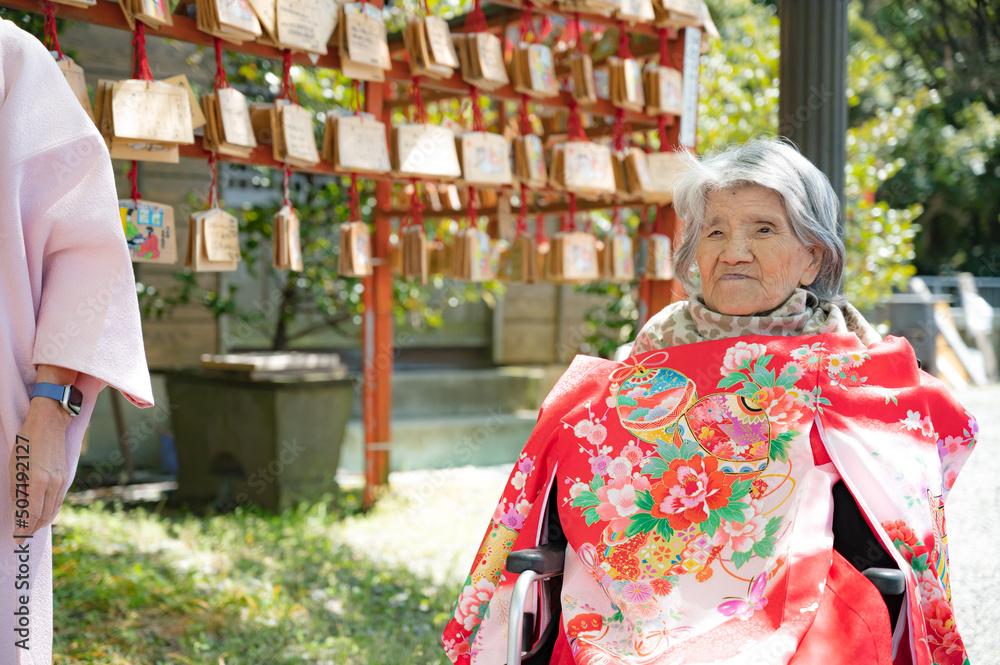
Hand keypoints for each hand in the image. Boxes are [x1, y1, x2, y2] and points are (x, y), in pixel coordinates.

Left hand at [10, 365, 76, 544]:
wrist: (50, 423)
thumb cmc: (27, 441)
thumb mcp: (15, 466)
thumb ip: (17, 490)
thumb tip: (18, 509)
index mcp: (37, 482)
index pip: (30, 514)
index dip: (23, 528)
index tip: (16, 538)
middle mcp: (52, 484)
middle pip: (43, 515)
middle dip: (32, 528)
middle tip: (21, 536)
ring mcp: (61, 480)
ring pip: (53, 509)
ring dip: (42, 521)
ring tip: (32, 528)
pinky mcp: (65, 476)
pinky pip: (58, 500)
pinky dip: (51, 510)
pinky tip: (44, 513)